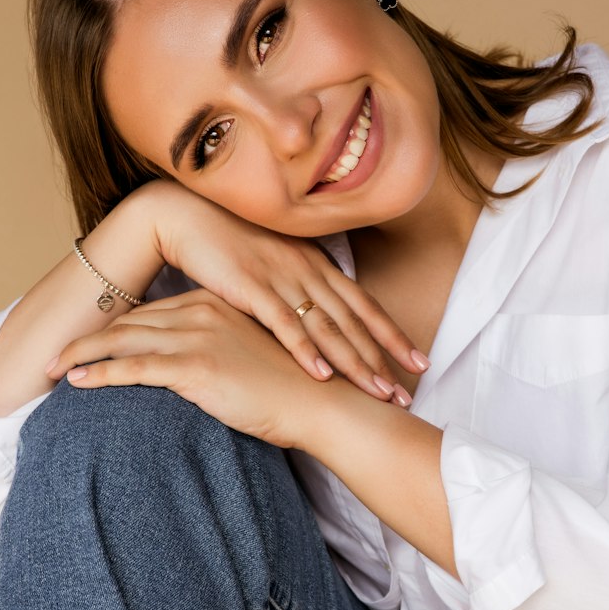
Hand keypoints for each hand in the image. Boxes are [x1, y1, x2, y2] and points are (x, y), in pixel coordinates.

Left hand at [47, 288, 336, 447]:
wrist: (323, 401)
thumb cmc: (295, 388)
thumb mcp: (253, 358)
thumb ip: (224, 351)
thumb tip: (204, 369)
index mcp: (216, 304)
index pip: (152, 312)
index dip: (116, 326)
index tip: (89, 339)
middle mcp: (202, 311)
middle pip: (130, 322)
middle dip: (89, 337)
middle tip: (55, 352)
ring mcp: (197, 336)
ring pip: (123, 340)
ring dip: (82, 353)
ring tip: (53, 366)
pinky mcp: (195, 365)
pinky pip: (133, 368)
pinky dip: (98, 373)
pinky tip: (75, 381)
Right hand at [140, 180, 423, 403]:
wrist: (188, 216)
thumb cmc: (231, 242)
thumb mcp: (276, 263)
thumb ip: (300, 286)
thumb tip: (318, 317)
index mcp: (317, 264)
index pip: (364, 305)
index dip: (393, 335)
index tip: (420, 362)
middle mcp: (308, 270)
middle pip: (355, 321)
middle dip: (384, 359)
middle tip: (407, 393)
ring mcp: (282, 278)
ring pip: (328, 326)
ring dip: (354, 362)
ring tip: (377, 392)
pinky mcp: (251, 287)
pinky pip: (284, 324)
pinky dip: (304, 350)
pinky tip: (321, 374)